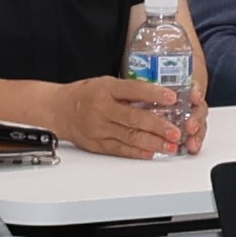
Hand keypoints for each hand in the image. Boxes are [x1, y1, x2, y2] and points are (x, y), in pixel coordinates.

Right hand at [51, 74, 194, 159]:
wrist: (59, 110)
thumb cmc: (85, 95)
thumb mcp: (106, 84)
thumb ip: (129, 91)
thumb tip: (158, 99)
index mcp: (106, 89)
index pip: (133, 90)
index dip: (154, 94)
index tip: (172, 98)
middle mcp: (102, 109)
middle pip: (135, 118)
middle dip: (159, 126)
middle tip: (176, 131)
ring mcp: (100, 129)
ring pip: (130, 137)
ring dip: (153, 142)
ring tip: (170, 145)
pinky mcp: (98, 144)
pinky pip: (121, 149)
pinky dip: (138, 152)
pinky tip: (151, 152)